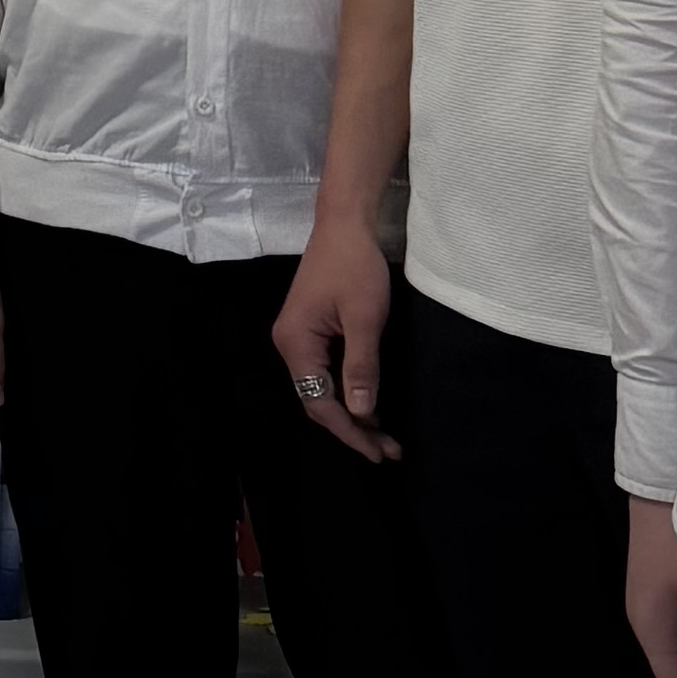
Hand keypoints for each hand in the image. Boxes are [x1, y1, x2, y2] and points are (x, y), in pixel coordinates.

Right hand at [270, 212, 397, 456]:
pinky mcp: (310, 332)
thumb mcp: (365, 318)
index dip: (349, 430)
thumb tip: (361, 412)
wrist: (344, 224)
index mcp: (296, 343)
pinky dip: (347, 392)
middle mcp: (290, 345)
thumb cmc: (355, 266)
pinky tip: (367, 405)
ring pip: (322, 389)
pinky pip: (325, 373)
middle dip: (352, 428)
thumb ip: (362, 367)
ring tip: (382, 437)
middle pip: (317, 400)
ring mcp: (298, 339)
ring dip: (351, 413)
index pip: (319, 402)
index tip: (377, 452)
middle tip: (386, 451)